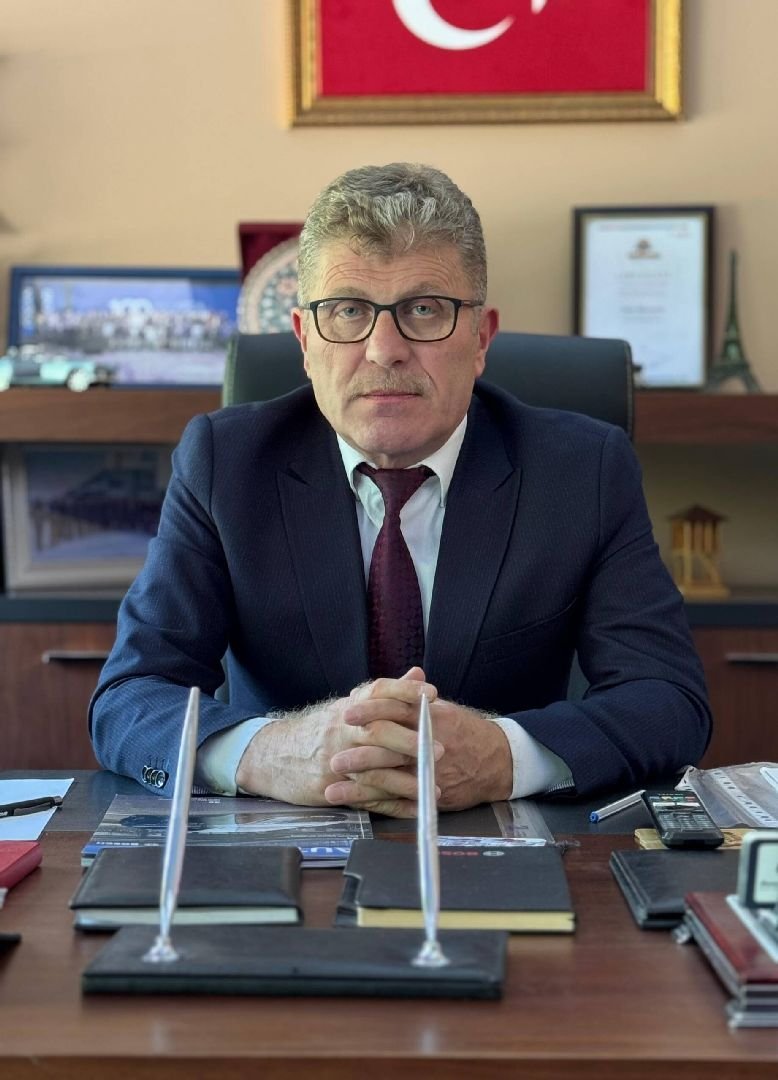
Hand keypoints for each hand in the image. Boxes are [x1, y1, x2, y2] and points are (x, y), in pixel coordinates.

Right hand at [235, 668, 437, 815]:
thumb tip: (418, 673)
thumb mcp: (349, 708)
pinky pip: (365, 798)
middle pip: (377, 731)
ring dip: (405, 780)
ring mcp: (334, 761)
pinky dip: (392, 804)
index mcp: (348, 708)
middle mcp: (340, 731)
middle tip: (441, 749)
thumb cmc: (321, 732)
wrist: (273, 756)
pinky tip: (414, 807)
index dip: (405, 690)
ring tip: (432, 785)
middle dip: (410, 740)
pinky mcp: (329, 788)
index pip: (378, 691)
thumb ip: (386, 694)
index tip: (431, 693)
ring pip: (373, 770)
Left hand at [341, 681, 512, 811]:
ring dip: (358, 783)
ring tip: (332, 785)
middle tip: (332, 754)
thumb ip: (409, 699)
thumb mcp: (441, 708)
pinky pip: (398, 801)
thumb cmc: (465, 732)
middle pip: (388, 747)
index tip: (347, 711)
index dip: (369, 710)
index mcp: (429, 718)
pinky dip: (374, 802)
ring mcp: (428, 772)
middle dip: (357, 753)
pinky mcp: (430, 794)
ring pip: (389, 778)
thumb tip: (374, 690)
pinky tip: (354, 803)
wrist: (498, 760)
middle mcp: (427, 745)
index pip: (395, 709)